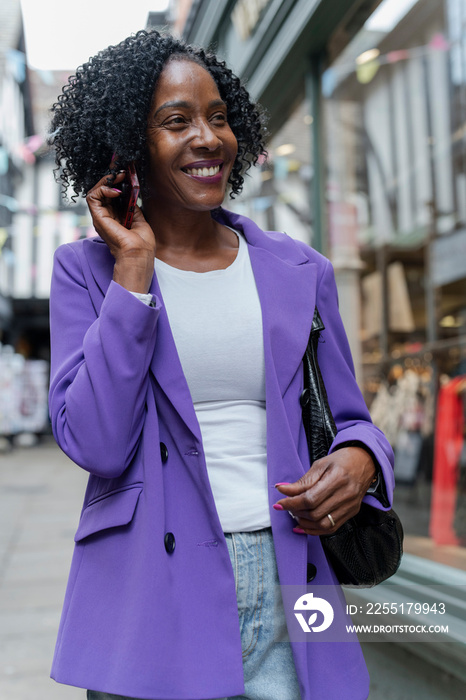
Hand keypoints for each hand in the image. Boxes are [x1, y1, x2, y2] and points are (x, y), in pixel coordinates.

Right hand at [86, 171, 155, 292]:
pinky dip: (103, 189)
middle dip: (111, 178)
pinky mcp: (97, 217)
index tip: (126, 173)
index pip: (112, 194)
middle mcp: (106, 216)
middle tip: (122, 170)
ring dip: (106, 180)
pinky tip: (116, 191)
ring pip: (95, 191)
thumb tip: (131, 192)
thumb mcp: (139, 219)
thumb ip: (132, 206)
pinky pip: (92, 196)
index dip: (116, 182)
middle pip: (102, 191)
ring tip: (118, 176)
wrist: (138, 254)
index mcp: (116, 217)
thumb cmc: (142, 243)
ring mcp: (101, 217)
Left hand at [274, 447, 375, 535]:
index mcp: (337, 478)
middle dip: (296, 512)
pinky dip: (316, 529)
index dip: (292, 503)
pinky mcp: (351, 513)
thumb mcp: (320, 465)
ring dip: (305, 523)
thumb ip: (302, 481)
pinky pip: (331, 528)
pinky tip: (305, 525)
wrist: (364, 462)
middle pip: (315, 513)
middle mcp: (346, 495)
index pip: (310, 499)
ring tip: (296, 515)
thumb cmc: (342, 461)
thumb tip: (283, 489)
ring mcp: (350, 506)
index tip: (280, 503)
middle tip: (287, 507)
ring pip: (323, 524)